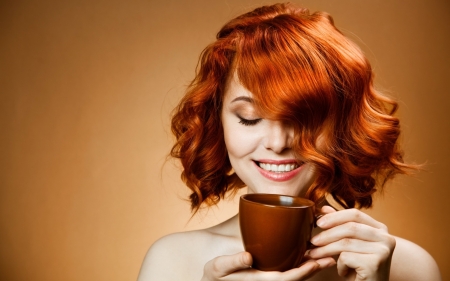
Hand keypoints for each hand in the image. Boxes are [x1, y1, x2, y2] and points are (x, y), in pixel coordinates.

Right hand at [201, 251, 334, 280]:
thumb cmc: (215, 276)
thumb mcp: (218, 268)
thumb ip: (232, 262)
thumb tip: (247, 256)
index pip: (285, 279)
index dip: (301, 272)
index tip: (314, 262)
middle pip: (296, 278)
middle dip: (314, 268)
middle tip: (331, 257)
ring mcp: (270, 278)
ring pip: (295, 274)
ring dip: (311, 265)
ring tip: (327, 255)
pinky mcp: (269, 273)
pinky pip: (289, 270)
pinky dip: (301, 263)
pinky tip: (308, 252)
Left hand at [309, 206, 395, 280]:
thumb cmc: (359, 268)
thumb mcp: (349, 244)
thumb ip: (340, 225)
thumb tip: (324, 208)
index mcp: (380, 228)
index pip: (355, 214)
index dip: (334, 217)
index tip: (318, 222)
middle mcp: (386, 237)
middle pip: (350, 227)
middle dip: (327, 234)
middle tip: (312, 241)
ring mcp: (383, 250)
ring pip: (345, 243)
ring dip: (325, 250)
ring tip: (314, 255)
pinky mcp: (375, 264)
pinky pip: (346, 257)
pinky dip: (339, 265)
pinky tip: (342, 271)